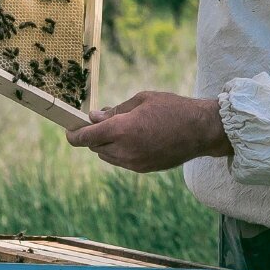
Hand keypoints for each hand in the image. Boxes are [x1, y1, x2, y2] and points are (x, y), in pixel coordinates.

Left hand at [65, 90, 231, 172]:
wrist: (200, 130)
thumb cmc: (172, 108)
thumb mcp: (142, 100)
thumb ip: (116, 110)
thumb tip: (95, 117)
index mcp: (122, 130)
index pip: (87, 138)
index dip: (74, 135)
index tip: (69, 130)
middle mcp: (125, 150)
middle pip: (95, 147)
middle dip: (94, 135)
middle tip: (99, 121)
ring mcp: (135, 163)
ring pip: (108, 156)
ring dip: (106, 144)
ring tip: (121, 128)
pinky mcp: (144, 169)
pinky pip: (122, 161)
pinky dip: (120, 151)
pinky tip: (134, 138)